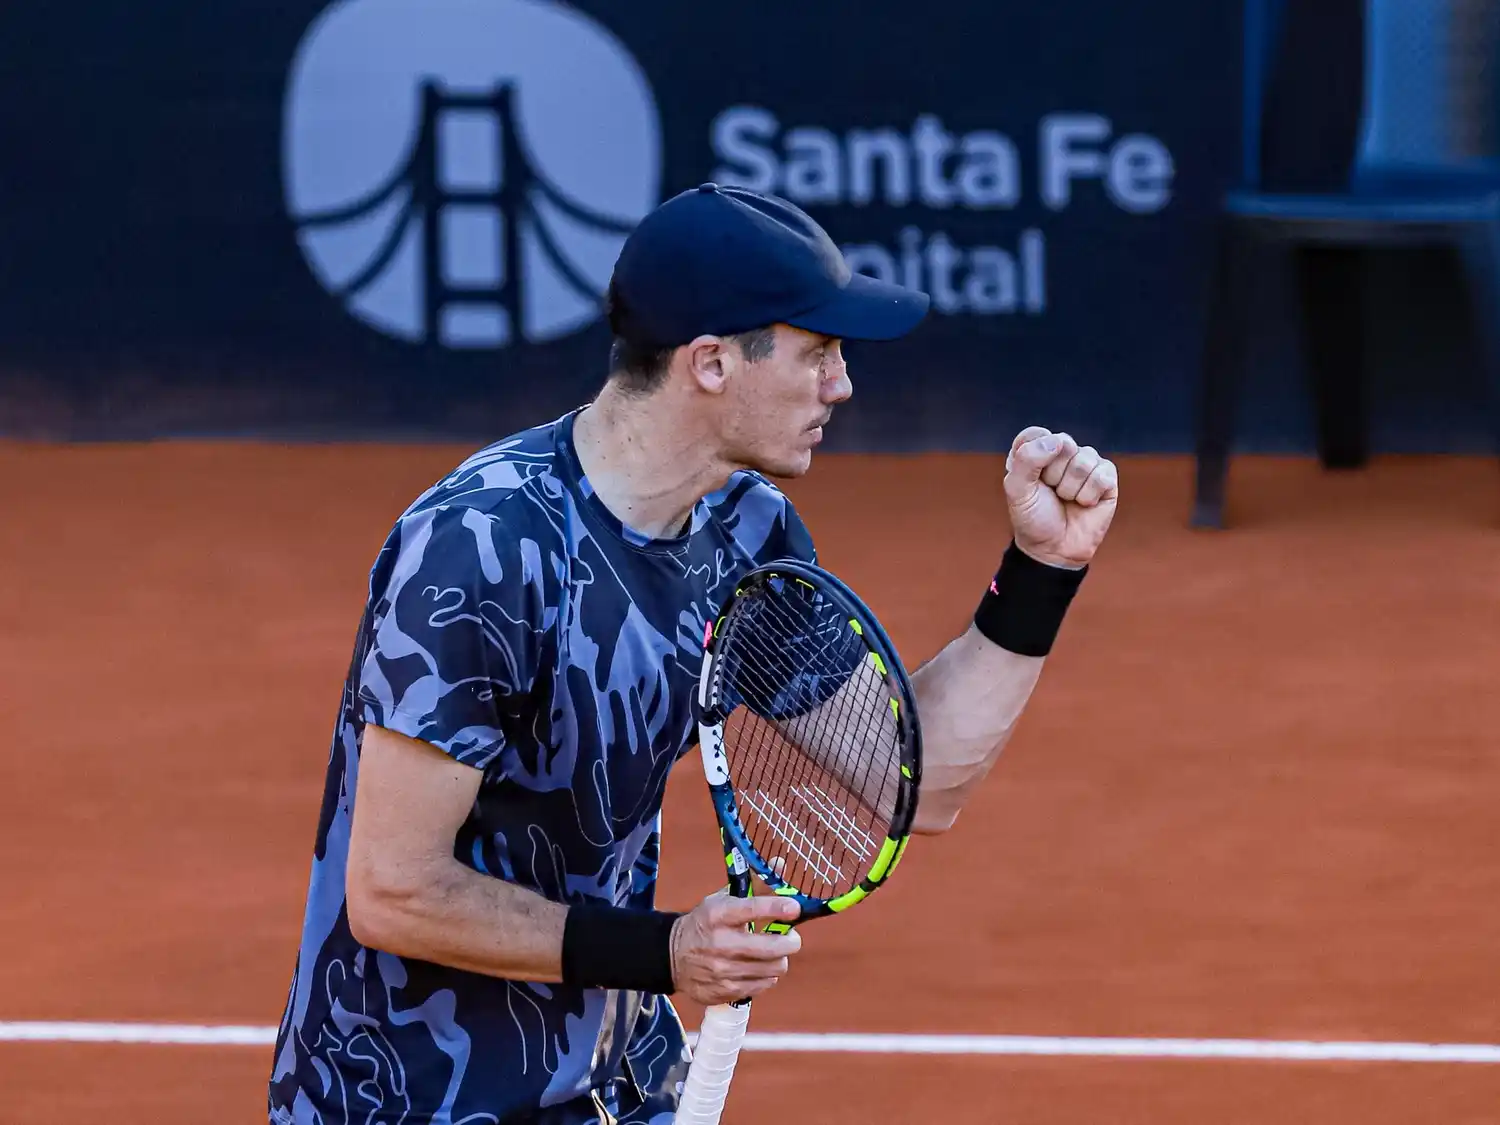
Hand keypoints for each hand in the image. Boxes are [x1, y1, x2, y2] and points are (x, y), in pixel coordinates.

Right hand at [669, 890, 801, 1005]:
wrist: (672, 955)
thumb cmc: (706, 923)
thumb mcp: (723, 899)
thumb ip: (754, 884)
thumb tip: (780, 863)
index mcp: (718, 914)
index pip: (754, 909)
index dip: (779, 908)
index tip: (794, 908)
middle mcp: (720, 943)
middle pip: (772, 947)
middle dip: (791, 941)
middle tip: (791, 937)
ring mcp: (722, 970)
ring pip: (773, 968)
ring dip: (778, 960)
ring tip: (772, 953)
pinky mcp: (725, 991)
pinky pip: (763, 985)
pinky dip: (766, 976)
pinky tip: (757, 968)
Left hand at [1003, 427, 1118, 568]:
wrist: (1054, 549)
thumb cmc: (1033, 518)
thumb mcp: (1017, 490)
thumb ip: (1027, 459)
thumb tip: (1058, 440)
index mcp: (1035, 452)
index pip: (1035, 434)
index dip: (1034, 456)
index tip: (1031, 479)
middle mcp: (1061, 453)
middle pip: (1063, 442)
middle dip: (1053, 474)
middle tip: (1051, 493)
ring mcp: (1086, 463)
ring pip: (1084, 459)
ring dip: (1071, 488)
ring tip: (1066, 499)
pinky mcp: (1106, 477)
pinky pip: (1102, 474)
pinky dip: (1089, 494)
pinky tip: (1084, 504)